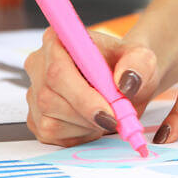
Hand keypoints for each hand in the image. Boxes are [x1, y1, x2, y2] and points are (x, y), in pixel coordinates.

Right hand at [24, 28, 158, 146]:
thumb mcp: (142, 59)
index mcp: (58, 41)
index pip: (58, 72)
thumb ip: (137, 65)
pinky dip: (78, 135)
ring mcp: (34, 92)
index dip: (82, 97)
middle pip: (50, 99)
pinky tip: (92, 123)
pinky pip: (51, 136)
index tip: (109, 113)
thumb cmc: (128, 66)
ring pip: (50, 121)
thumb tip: (125, 82)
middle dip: (87, 116)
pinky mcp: (36, 118)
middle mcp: (39, 64)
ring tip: (105, 115)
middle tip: (116, 120)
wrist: (127, 81)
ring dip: (85, 126)